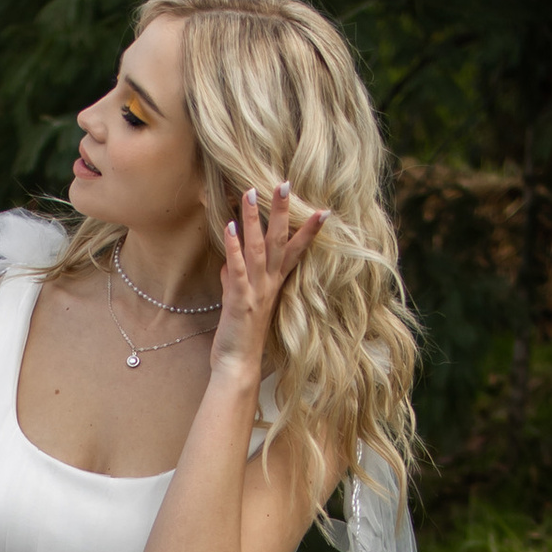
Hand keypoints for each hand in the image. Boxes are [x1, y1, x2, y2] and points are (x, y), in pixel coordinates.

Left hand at [211, 181, 328, 379]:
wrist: (238, 367)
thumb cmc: (241, 337)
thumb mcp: (240, 303)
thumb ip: (235, 280)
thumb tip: (228, 263)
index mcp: (274, 285)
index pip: (296, 252)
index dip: (309, 231)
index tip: (324, 210)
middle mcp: (269, 284)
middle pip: (280, 242)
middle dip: (282, 212)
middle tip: (285, 183)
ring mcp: (255, 291)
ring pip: (258, 248)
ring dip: (254, 219)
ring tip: (251, 191)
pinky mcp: (239, 299)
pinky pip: (237, 268)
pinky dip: (234, 247)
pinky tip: (229, 227)